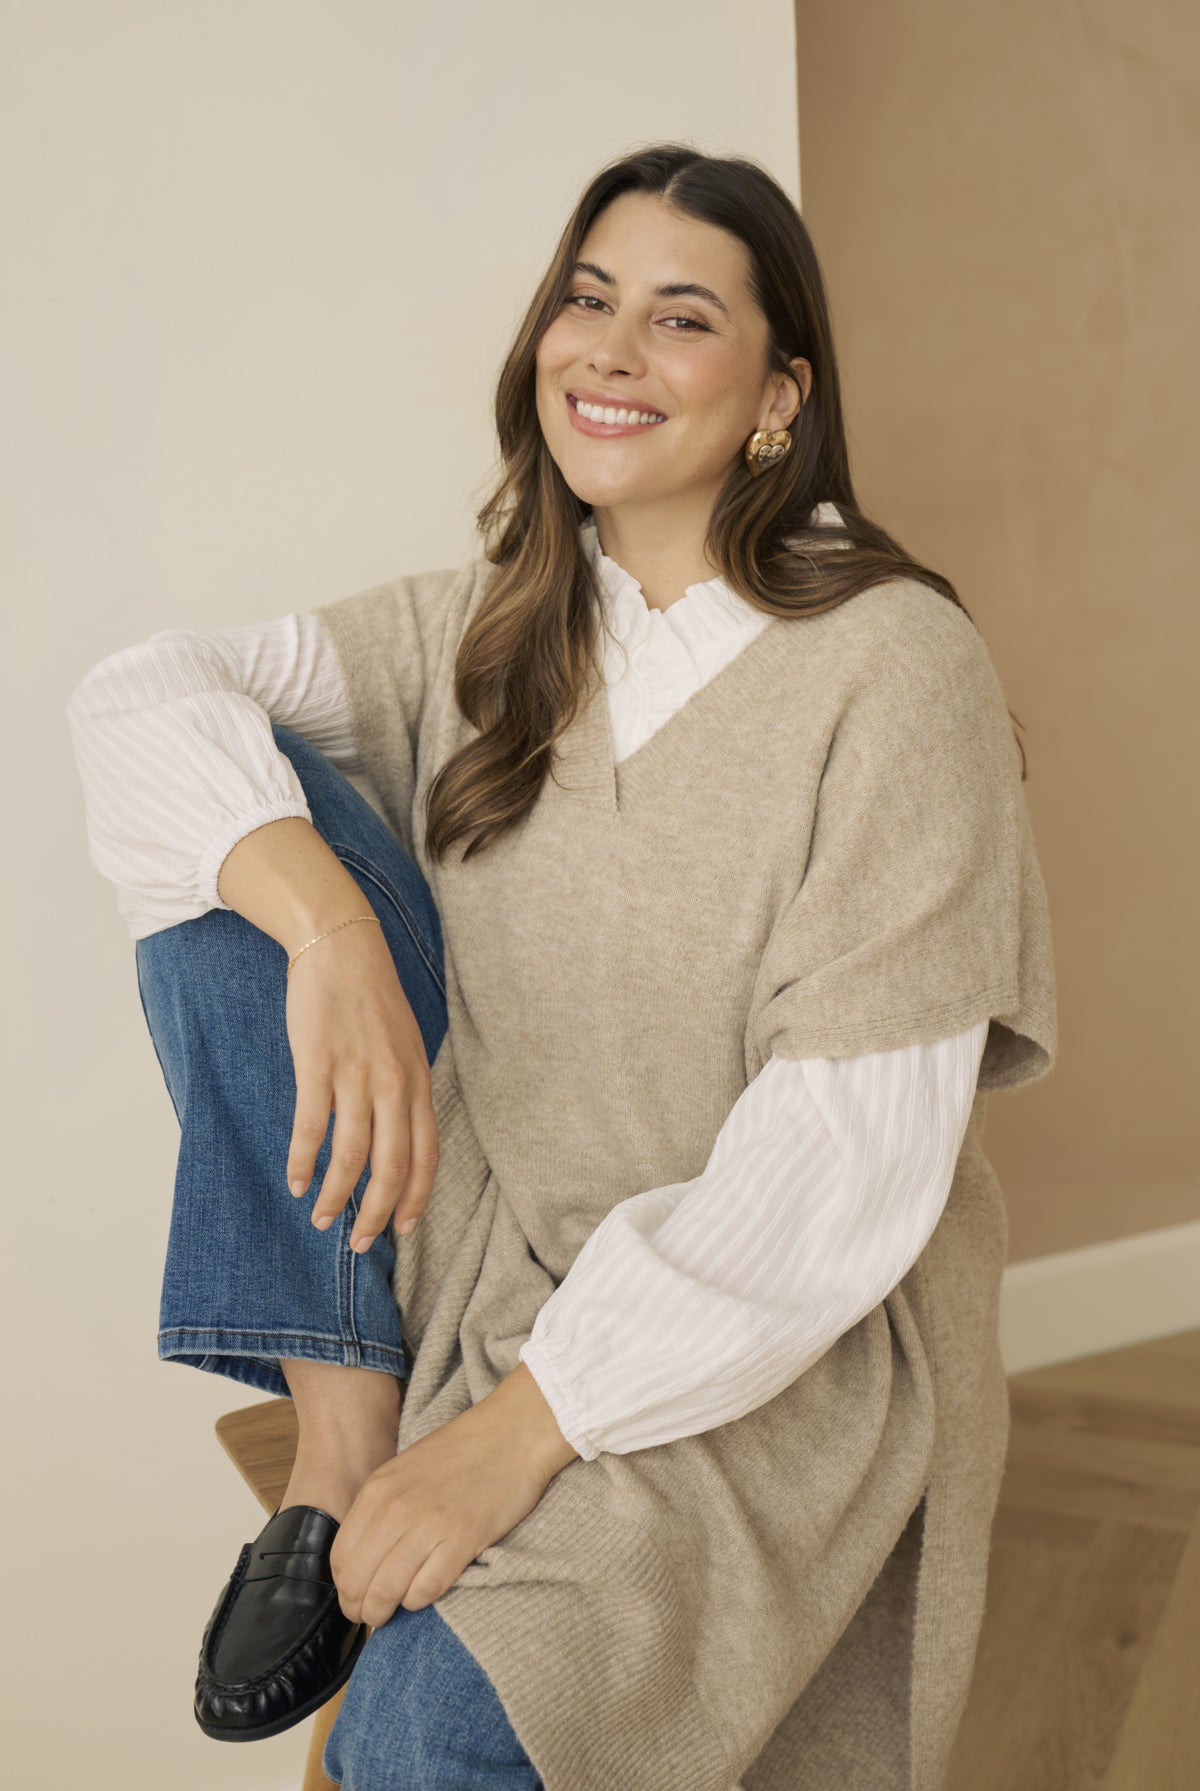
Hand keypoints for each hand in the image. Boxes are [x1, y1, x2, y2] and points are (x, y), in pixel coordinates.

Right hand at [283, 911, 438, 1251]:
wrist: (341, 947)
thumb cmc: (370, 998)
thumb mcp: (404, 1045)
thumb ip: (403, 1089)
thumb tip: (396, 1135)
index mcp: (417, 1082)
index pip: (426, 1155)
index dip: (415, 1198)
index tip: (403, 1230)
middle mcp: (393, 1084)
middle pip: (391, 1165)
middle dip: (376, 1213)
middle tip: (360, 1244)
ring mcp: (356, 1074)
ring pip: (351, 1154)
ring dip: (336, 1196)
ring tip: (320, 1219)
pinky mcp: (318, 1063)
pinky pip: (311, 1126)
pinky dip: (302, 1160)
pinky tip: (295, 1181)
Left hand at [331, 1364, 579, 1626]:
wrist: (513, 1432)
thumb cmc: (460, 1452)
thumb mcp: (404, 1471)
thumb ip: (380, 1509)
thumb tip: (362, 1557)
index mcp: (378, 1490)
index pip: (339, 1558)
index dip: (344, 1587)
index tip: (355, 1596)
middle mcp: (396, 1509)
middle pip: (357, 1581)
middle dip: (359, 1608)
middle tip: (370, 1616)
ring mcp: (429, 1525)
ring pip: (386, 1592)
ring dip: (384, 1613)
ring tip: (392, 1615)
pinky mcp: (463, 1539)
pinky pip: (426, 1590)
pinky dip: (419, 1601)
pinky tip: (424, 1594)